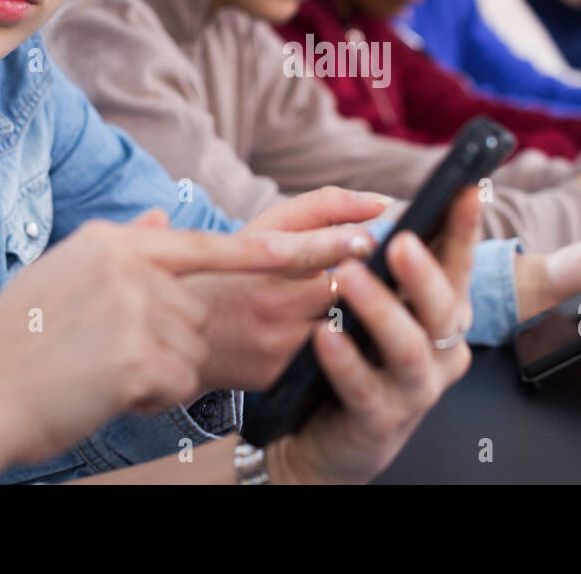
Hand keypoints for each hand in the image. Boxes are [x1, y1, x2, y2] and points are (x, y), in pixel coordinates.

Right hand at [0, 209, 374, 465]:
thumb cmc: (18, 338)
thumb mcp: (66, 271)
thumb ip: (122, 245)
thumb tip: (155, 219)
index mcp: (119, 244)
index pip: (215, 243)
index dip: (281, 248)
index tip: (345, 239)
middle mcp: (134, 270)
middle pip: (206, 306)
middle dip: (196, 329)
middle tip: (168, 332)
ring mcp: (139, 314)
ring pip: (194, 349)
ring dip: (162, 369)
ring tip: (99, 369)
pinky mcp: (141, 362)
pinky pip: (178, 383)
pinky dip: (151, 395)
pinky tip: (103, 390)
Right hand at [185, 187, 390, 389]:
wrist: (185, 335)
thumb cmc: (236, 273)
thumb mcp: (267, 228)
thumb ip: (326, 206)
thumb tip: (384, 202)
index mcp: (265, 260)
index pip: (315, 250)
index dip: (349, 245)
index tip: (372, 242)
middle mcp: (270, 304)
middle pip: (344, 295)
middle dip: (370, 285)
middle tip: (394, 278)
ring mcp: (276, 346)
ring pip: (346, 330)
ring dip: (366, 317)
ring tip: (384, 306)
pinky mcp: (281, 379)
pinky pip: (333, 361)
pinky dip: (349, 347)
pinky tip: (360, 338)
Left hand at [269, 188, 479, 483]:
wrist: (322, 438)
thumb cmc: (348, 356)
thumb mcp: (363, 300)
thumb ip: (373, 250)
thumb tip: (382, 203)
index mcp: (440, 315)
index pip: (457, 265)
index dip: (464, 229)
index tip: (467, 190)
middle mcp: (439, 350)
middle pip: (444, 307)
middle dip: (425, 272)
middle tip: (401, 241)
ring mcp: (414, 388)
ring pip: (408, 347)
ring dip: (380, 308)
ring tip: (347, 277)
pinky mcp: (379, 420)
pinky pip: (363, 387)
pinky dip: (344, 359)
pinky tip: (324, 334)